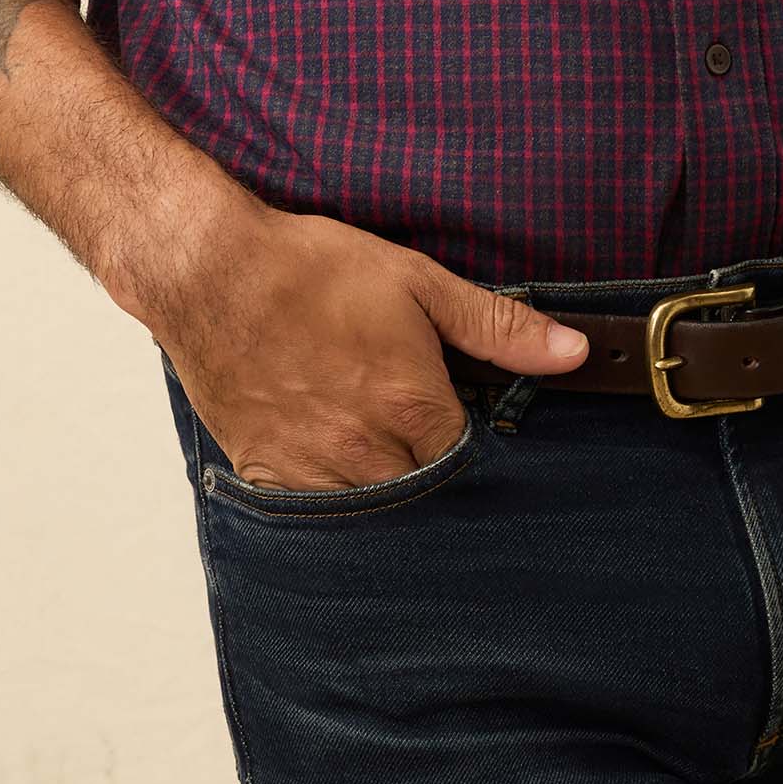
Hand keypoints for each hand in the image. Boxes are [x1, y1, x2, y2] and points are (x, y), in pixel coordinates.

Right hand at [132, 193, 589, 491]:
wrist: (208, 271)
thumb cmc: (308, 268)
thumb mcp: (416, 281)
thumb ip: (497, 325)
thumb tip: (573, 353)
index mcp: (411, 405)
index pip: (473, 461)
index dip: (473, 443)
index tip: (465, 423)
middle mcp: (366, 449)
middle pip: (427, 494)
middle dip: (433, 471)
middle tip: (422, 437)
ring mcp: (314, 469)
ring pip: (375, 511)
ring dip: (387, 489)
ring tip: (381, 450)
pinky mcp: (268, 475)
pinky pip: (318, 515)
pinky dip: (334, 499)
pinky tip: (335, 465)